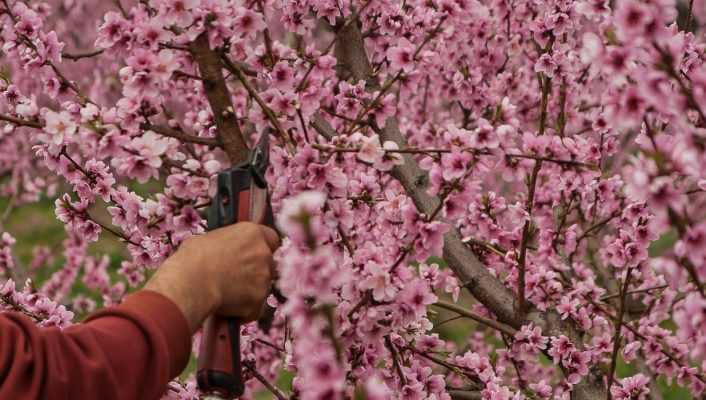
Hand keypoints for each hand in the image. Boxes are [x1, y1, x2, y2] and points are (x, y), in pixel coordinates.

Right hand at [144, 222, 279, 332]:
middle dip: (256, 272)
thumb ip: (228, 245)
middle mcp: (263, 253)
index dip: (263, 248)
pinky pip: (253, 308)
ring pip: (262, 287)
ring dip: (249, 291)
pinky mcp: (259, 300)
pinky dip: (243, 311)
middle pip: (268, 264)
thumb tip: (223, 252)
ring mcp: (264, 278)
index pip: (272, 239)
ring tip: (225, 295)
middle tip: (235, 278)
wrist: (190, 283)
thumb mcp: (209, 240)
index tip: (254, 255)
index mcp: (252, 233)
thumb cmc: (192, 258)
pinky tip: (225, 308)